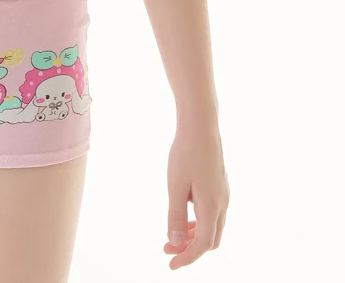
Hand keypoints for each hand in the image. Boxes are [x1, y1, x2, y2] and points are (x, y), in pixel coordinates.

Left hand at [164, 122, 228, 269]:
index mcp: (212, 206)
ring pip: (212, 227)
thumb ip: (175, 215)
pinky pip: (212, 214)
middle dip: (190, 249)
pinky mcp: (220, 186)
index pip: (203, 244)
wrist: (201, 125)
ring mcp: (223, 195)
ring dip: (194, 236)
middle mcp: (222, 204)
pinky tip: (184, 217)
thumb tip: (175, 242)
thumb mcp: (175, 185)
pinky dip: (198, 223)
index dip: (187, 258)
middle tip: (167, 250)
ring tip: (172, 237)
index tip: (170, 265)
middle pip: (210, 240)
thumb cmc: (186, 153)